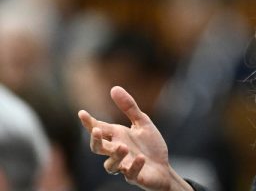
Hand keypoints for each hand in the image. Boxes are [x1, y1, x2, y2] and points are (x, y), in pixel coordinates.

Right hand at [77, 86, 191, 190]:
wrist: (163, 168)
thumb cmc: (150, 146)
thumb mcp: (142, 122)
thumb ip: (129, 107)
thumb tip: (114, 88)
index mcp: (117, 136)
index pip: (99, 129)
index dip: (89, 123)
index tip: (82, 113)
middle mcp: (117, 151)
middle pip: (98, 148)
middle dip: (95, 140)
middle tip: (98, 131)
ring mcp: (124, 165)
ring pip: (110, 164)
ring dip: (115, 155)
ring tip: (123, 147)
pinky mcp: (135, 176)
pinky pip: (130, 174)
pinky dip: (134, 166)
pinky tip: (140, 158)